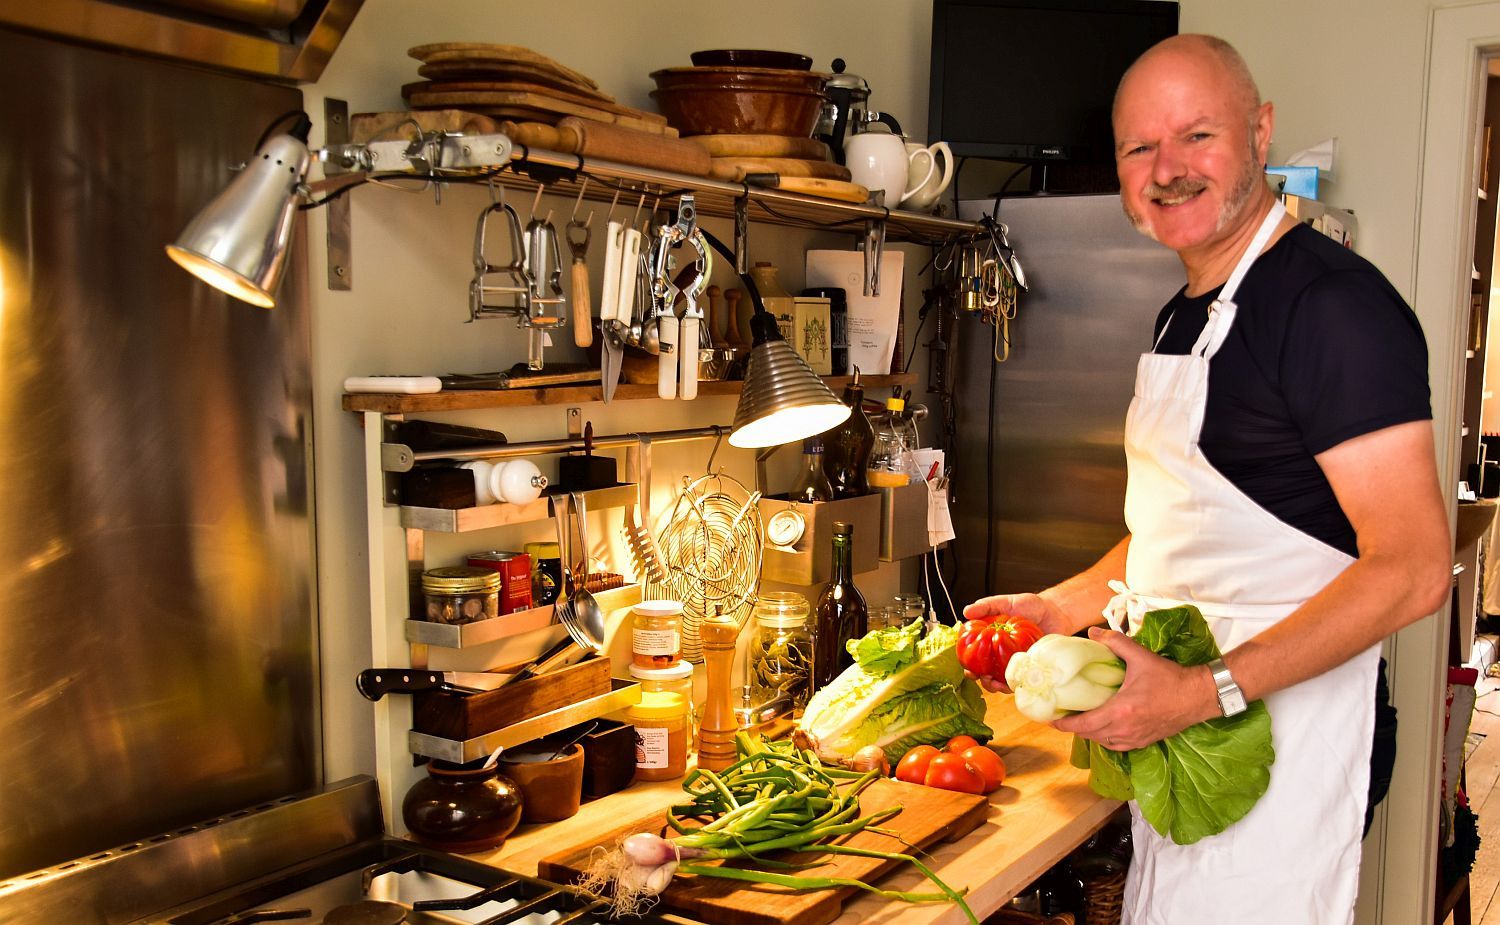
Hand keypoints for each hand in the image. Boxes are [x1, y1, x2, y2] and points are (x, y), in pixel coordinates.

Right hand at [960, 592, 1072, 692]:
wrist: (1056, 613)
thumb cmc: (1031, 606)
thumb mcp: (1007, 601)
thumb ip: (987, 606)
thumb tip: (966, 611)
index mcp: (990, 638)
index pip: (973, 653)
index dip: (966, 662)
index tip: (966, 666)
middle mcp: (999, 653)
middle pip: (983, 671)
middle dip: (979, 678)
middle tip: (980, 676)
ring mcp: (1013, 662)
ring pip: (999, 680)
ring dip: (994, 685)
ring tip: (995, 683)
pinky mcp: (1028, 668)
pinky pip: (1018, 681)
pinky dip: (1012, 685)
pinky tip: (1011, 684)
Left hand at [1053, 627, 1217, 749]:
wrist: (1198, 696)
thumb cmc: (1169, 678)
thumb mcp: (1140, 656)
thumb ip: (1115, 642)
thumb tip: (1091, 633)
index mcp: (1121, 711)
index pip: (1084, 724)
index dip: (1065, 724)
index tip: (1051, 719)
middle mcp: (1125, 729)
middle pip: (1090, 735)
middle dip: (1074, 728)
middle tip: (1063, 716)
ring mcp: (1136, 738)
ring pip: (1103, 742)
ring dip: (1090, 733)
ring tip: (1080, 720)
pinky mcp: (1145, 742)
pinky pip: (1117, 745)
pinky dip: (1106, 738)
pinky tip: (1103, 728)